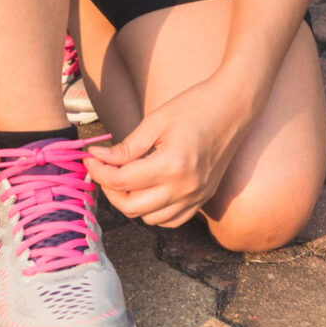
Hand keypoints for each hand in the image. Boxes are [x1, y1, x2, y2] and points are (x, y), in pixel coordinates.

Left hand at [85, 75, 254, 227]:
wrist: (235, 106)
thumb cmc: (195, 106)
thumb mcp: (155, 122)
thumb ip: (126, 147)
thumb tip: (98, 158)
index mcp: (171, 166)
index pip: (121, 181)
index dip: (99, 171)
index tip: (90, 158)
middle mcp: (185, 188)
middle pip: (131, 207)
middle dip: (110, 189)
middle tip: (103, 169)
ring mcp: (197, 196)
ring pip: (150, 219)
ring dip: (131, 203)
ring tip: (125, 178)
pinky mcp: (203, 198)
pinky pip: (172, 220)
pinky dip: (154, 212)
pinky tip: (148, 191)